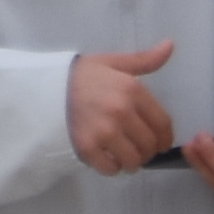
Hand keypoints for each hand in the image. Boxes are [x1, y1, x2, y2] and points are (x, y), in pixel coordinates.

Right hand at [65, 40, 182, 175]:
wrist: (43, 86)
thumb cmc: (81, 75)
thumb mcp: (113, 63)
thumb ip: (144, 60)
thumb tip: (170, 45)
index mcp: (132, 91)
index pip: (162, 125)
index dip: (164, 139)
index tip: (158, 143)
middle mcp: (121, 113)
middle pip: (148, 145)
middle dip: (147, 151)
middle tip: (137, 149)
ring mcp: (104, 132)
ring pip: (132, 160)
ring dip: (131, 162)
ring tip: (123, 156)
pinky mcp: (86, 147)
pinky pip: (110, 168)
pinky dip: (111, 168)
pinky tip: (106, 158)